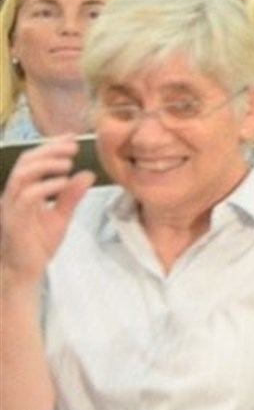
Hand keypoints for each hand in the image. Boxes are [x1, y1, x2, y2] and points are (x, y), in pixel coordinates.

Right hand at [0, 137, 93, 293]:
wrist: (23, 272)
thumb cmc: (37, 245)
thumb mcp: (60, 217)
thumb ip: (71, 196)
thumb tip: (87, 174)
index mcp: (22, 191)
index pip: (31, 161)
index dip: (50, 146)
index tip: (72, 137)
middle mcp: (12, 195)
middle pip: (25, 162)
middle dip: (49, 150)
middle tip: (73, 146)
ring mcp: (11, 207)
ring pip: (22, 174)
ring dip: (47, 164)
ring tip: (68, 163)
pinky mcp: (14, 220)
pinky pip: (27, 196)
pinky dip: (46, 185)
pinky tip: (63, 182)